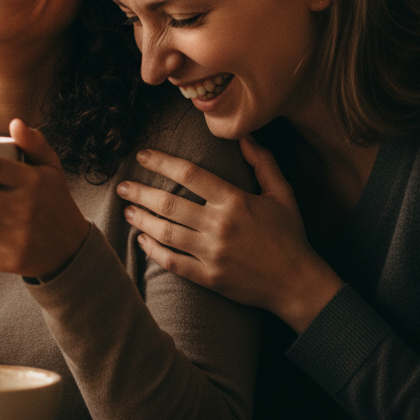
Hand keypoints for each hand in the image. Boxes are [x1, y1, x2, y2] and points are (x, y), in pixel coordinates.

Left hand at [118, 137, 342, 332]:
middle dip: (140, 192)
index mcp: (234, 201)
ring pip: (165, 232)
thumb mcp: (282, 194)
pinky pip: (172, 262)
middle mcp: (219, 225)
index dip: (162, 161)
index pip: (189, 173)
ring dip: (141, 219)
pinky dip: (153, 250)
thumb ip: (262, 162)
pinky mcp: (208, 277)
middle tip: (122, 186)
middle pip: (169, 203)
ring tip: (127, 210)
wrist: (298, 284)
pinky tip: (141, 239)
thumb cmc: (289, 236)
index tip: (142, 155)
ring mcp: (212, 253)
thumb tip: (243, 135)